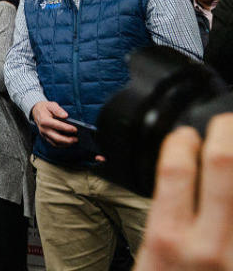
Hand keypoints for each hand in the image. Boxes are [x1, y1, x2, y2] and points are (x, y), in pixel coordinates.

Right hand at [31, 101, 76, 146]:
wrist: (36, 111)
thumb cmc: (45, 108)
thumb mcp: (51, 105)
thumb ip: (58, 110)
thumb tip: (65, 116)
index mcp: (44, 120)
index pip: (57, 126)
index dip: (67, 128)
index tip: (75, 129)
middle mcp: (43, 128)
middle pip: (56, 137)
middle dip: (67, 140)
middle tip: (76, 139)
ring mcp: (44, 134)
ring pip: (55, 142)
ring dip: (65, 143)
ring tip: (74, 141)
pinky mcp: (45, 137)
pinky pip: (53, 143)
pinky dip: (62, 145)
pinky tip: (68, 143)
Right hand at [134, 114, 232, 269]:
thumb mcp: (151, 253)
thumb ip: (167, 217)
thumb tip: (185, 174)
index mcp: (168, 238)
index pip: (176, 170)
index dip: (182, 141)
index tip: (186, 133)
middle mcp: (208, 245)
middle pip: (224, 165)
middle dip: (225, 132)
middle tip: (225, 122)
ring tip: (232, 150)